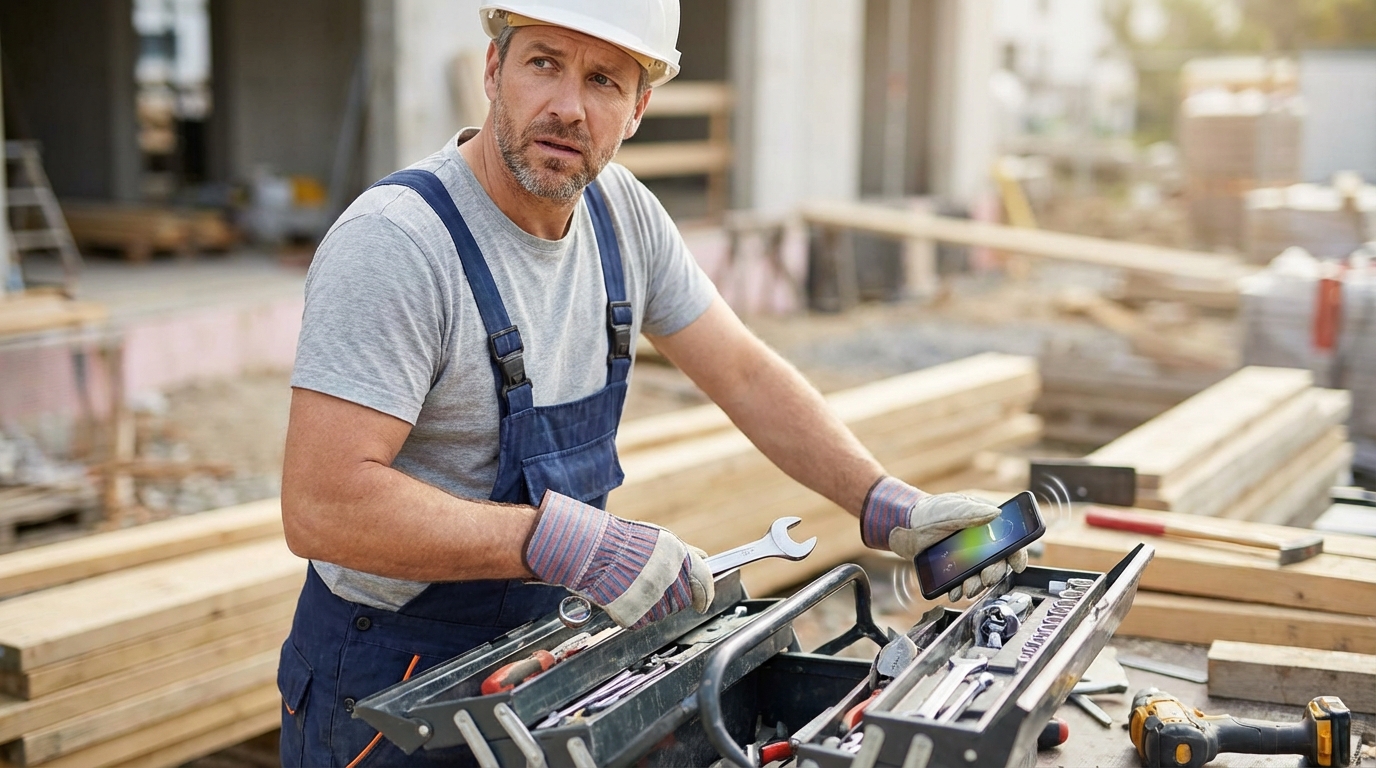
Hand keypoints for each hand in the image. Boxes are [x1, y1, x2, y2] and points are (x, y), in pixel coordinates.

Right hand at [525, 491, 713, 627]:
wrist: (590, 553)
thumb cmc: (623, 543)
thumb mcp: (660, 539)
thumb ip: (685, 553)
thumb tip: (705, 558)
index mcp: (679, 558)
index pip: (704, 582)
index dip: (705, 595)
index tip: (703, 603)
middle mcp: (669, 580)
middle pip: (682, 600)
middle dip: (673, 595)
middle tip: (652, 584)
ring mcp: (653, 601)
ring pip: (663, 612)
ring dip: (654, 604)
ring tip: (635, 586)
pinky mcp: (636, 617)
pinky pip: (644, 620)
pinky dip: (637, 612)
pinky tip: (627, 595)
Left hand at [861, 477, 1027, 600]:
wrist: (904, 525)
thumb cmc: (930, 512)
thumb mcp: (952, 509)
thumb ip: (972, 512)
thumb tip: (997, 513)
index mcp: (987, 527)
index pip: (1011, 542)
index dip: (1017, 554)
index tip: (1016, 564)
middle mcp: (980, 545)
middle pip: (996, 564)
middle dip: (994, 574)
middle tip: (986, 578)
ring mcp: (967, 559)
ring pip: (979, 578)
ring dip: (976, 586)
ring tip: (967, 588)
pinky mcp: (952, 571)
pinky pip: (960, 584)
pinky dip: (958, 590)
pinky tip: (954, 592)